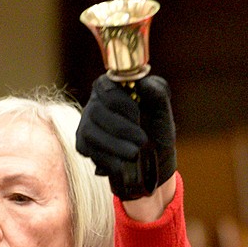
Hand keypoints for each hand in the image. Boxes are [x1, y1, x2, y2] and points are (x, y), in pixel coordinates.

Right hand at [76, 74, 176, 199]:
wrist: (154, 162)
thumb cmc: (157, 130)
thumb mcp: (163, 111)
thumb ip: (158, 93)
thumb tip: (143, 82)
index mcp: (114, 89)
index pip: (105, 84)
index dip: (120, 100)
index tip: (138, 113)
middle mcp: (96, 104)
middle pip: (95, 110)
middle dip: (121, 128)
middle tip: (142, 139)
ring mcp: (87, 124)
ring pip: (89, 131)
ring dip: (115, 145)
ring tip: (135, 153)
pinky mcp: (84, 145)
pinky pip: (87, 150)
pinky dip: (108, 159)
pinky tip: (123, 163)